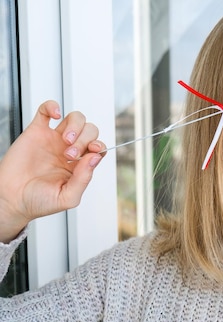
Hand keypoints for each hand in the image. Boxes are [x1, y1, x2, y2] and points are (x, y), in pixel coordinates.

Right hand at [0, 100, 106, 242]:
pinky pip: (46, 111)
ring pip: (75, 119)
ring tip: (66, 140)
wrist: (11, 198)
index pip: (98, 148)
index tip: (91, 151)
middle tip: (70, 154)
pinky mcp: (36, 131)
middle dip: (85, 139)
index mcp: (80, 165)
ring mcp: (54, 140)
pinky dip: (53, 106)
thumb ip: (83, 178)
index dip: (98, 146)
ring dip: (75, 126)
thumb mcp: (68, 197)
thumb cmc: (38, 201)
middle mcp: (70, 151)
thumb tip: (95, 158)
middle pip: (90, 131)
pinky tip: (56, 114)